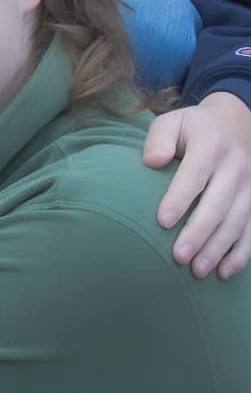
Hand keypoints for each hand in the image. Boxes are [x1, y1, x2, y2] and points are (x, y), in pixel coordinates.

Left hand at [144, 91, 250, 277]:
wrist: (234, 124)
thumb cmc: (192, 128)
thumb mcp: (172, 121)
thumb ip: (159, 138)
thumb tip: (151, 161)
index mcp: (211, 145)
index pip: (195, 175)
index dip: (179, 199)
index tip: (162, 221)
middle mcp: (235, 167)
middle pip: (218, 204)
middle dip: (199, 233)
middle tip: (178, 257)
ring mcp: (250, 187)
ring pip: (236, 222)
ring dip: (218, 249)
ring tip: (197, 271)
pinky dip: (240, 254)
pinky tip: (223, 272)